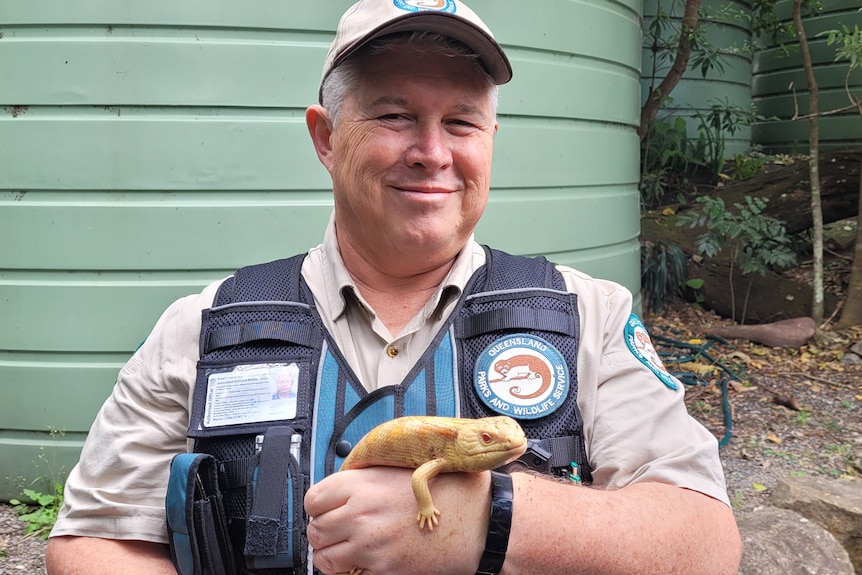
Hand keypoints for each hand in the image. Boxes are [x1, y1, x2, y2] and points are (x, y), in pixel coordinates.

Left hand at [305, 467, 489, 574]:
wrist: (478, 519)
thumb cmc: (448, 491)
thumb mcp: (404, 471)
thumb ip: (369, 480)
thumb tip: (345, 489)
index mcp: (363, 484)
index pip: (313, 499)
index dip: (317, 506)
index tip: (325, 509)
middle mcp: (361, 514)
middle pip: (316, 529)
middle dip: (322, 531)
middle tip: (336, 530)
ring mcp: (370, 544)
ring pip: (325, 557)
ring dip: (330, 553)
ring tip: (345, 548)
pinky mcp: (383, 569)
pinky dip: (349, 571)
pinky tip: (362, 562)